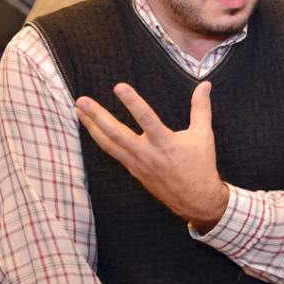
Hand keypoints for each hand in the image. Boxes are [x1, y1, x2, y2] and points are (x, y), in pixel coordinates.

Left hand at [75, 81, 228, 233]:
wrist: (196, 199)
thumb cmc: (201, 165)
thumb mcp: (203, 134)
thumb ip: (201, 108)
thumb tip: (205, 85)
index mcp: (166, 143)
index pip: (146, 118)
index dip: (133, 102)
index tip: (118, 87)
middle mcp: (147, 153)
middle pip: (116, 133)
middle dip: (97, 116)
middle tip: (81, 100)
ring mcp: (137, 164)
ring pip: (108, 144)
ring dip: (91, 126)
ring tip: (79, 111)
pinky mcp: (133, 170)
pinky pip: (113, 152)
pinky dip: (100, 139)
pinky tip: (93, 129)